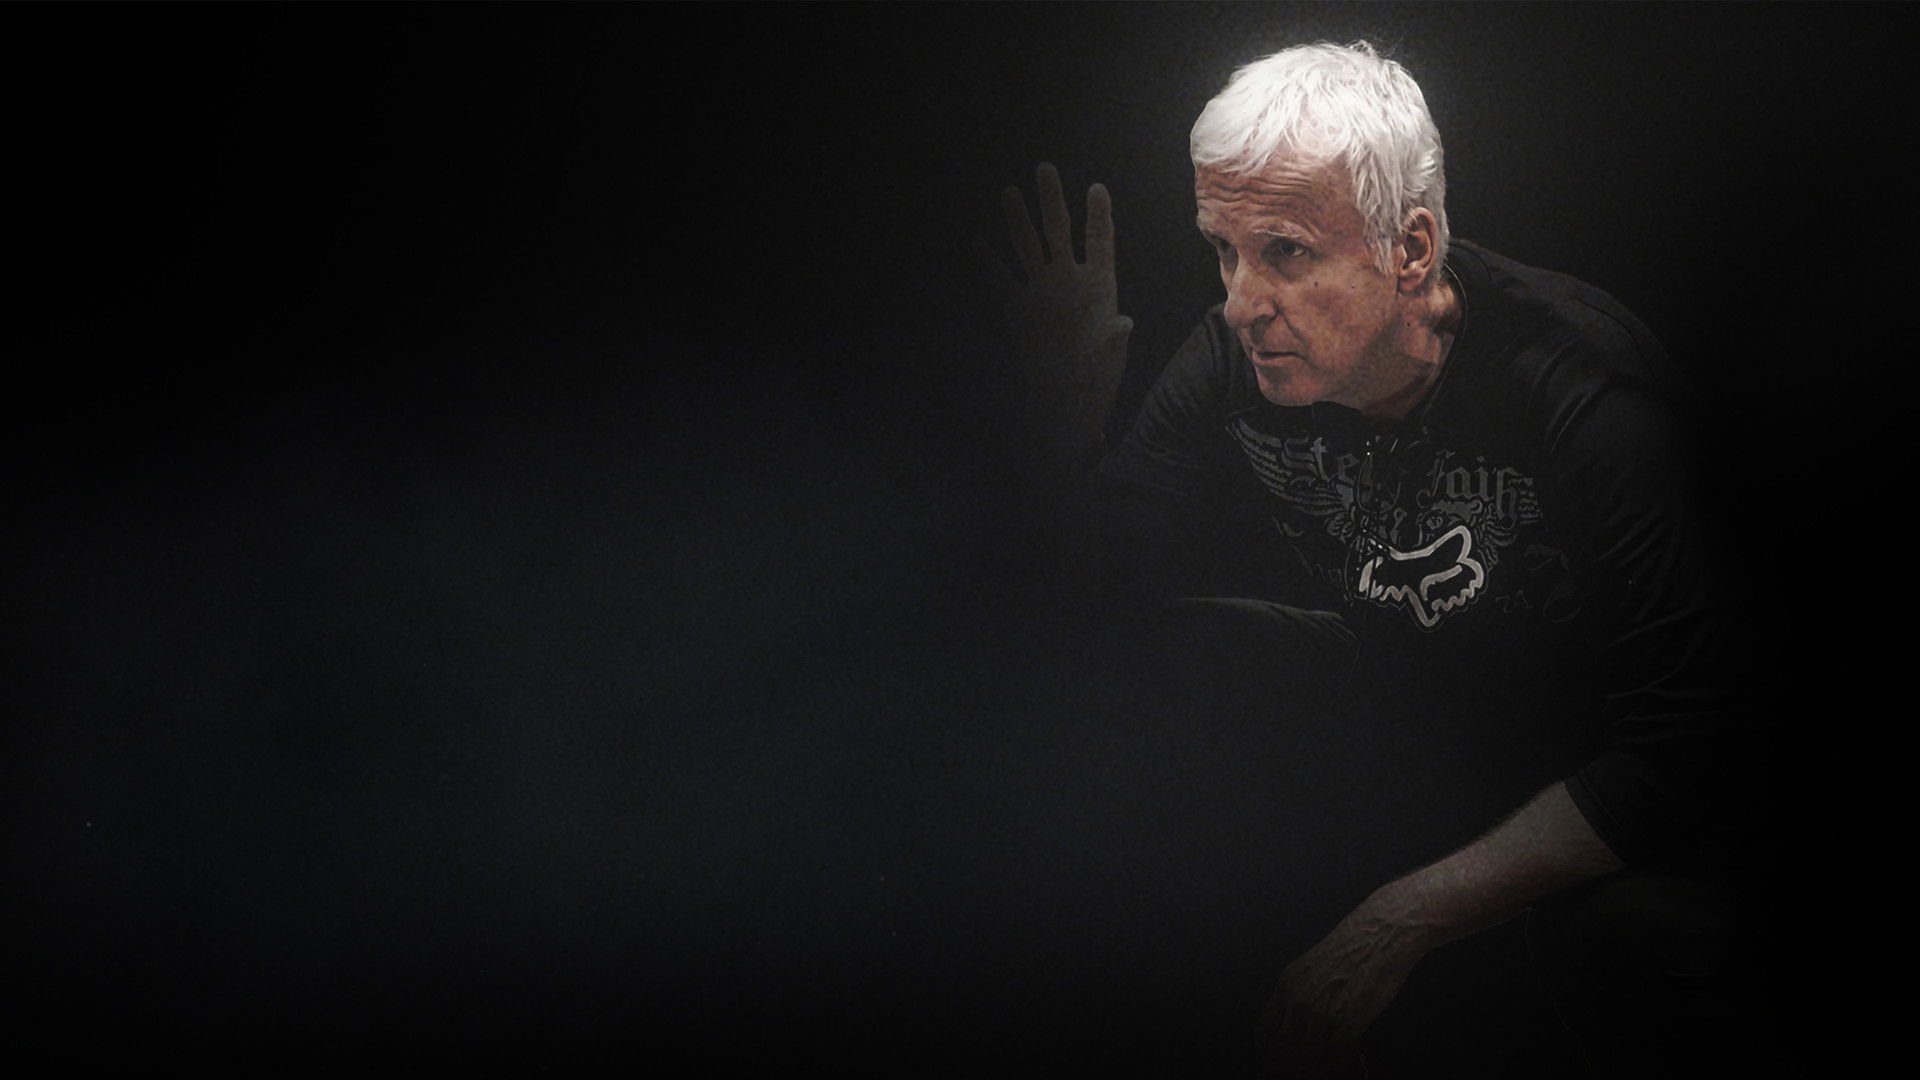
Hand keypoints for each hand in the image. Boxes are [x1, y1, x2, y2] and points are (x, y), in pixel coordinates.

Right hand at [984, 162, 1131, 477]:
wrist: (1066, 404)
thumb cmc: (1096, 381)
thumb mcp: (1109, 358)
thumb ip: (1113, 339)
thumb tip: (1121, 325)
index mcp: (1098, 287)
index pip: (1099, 243)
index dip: (1098, 217)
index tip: (1096, 188)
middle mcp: (1068, 282)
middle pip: (1058, 232)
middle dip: (1051, 202)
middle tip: (1044, 169)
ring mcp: (1042, 293)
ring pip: (1027, 248)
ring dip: (1017, 221)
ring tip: (1008, 192)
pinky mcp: (1019, 311)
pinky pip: (1001, 280)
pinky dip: (988, 261)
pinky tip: (975, 239)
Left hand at [1258, 898, 1430, 1077]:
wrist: (1379, 936)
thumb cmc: (1352, 947)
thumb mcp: (1311, 967)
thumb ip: (1300, 993)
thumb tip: (1296, 1018)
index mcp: (1287, 986)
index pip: (1264, 1029)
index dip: (1268, 1050)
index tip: (1273, 1060)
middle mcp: (1298, 1001)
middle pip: (1283, 1048)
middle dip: (1290, 1063)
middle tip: (1301, 1069)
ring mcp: (1321, 1014)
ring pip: (1308, 1056)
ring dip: (1317, 1065)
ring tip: (1325, 1066)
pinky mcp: (1347, 1024)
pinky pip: (1335, 1057)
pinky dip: (1339, 1063)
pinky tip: (1346, 1061)